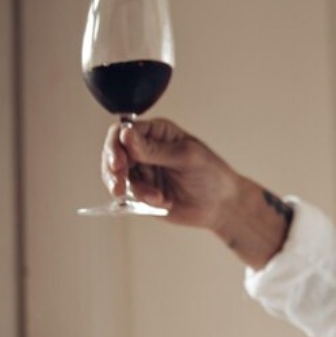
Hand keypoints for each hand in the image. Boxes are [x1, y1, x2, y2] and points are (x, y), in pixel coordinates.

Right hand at [102, 118, 239, 230]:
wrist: (221, 205)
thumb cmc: (211, 174)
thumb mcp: (185, 157)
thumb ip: (154, 149)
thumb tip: (126, 134)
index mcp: (157, 132)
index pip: (124, 131)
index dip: (116, 145)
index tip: (117, 162)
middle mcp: (146, 149)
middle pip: (114, 153)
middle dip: (113, 170)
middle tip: (118, 186)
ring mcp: (143, 170)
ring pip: (117, 176)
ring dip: (133, 188)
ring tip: (154, 197)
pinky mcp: (142, 190)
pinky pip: (129, 194)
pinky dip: (142, 199)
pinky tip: (162, 201)